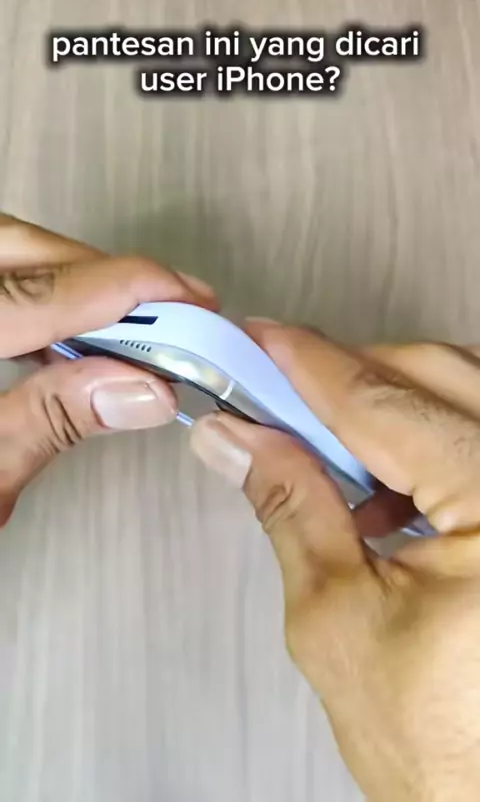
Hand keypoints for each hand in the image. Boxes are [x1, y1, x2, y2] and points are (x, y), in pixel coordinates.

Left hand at [0, 213, 217, 525]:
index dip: (116, 290)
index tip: (184, 298)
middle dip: (99, 267)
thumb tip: (140, 390)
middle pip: (17, 249)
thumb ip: (50, 424)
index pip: (31, 295)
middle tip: (175, 301)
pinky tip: (79, 329)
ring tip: (141, 316)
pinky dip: (46, 296)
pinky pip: (3, 285)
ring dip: (75, 276)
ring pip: (11, 259)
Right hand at [190, 321, 479, 801]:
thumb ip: (289, 504)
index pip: (385, 404)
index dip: (308, 366)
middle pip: (434, 375)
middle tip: (278, 393)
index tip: (261, 342)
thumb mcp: (337, 617)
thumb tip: (241, 438)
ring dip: (386, 407)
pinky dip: (425, 438)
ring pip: (462, 391)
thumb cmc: (447, 749)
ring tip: (326, 453)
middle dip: (346, 378)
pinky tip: (385, 486)